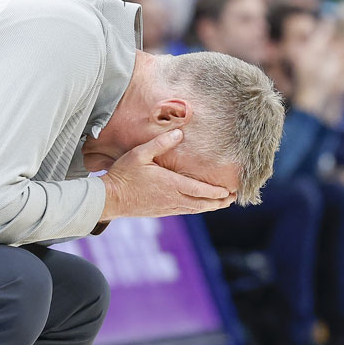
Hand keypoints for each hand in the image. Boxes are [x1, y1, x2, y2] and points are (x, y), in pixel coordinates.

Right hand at [99, 130, 234, 220]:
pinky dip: (197, 209)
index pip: (200, 191)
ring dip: (210, 207)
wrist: (110, 199)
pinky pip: (184, 211)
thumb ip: (160, 143)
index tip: (229, 191)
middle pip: (202, 204)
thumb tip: (179, 132)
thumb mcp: (140, 154)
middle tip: (233, 198)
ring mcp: (167, 207)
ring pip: (194, 209)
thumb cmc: (124, 175)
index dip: (216, 192)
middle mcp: (172, 198)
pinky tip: (200, 206)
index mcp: (170, 184)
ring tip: (222, 203)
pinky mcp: (161, 212)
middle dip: (219, 202)